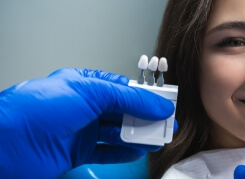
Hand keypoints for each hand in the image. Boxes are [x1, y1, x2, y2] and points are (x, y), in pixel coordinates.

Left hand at [0, 68, 174, 177]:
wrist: (8, 144)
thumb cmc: (38, 109)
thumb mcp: (90, 92)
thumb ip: (128, 98)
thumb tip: (157, 104)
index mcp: (84, 84)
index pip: (122, 87)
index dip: (145, 95)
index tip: (165, 102)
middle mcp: (83, 106)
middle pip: (122, 111)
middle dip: (146, 117)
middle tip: (167, 123)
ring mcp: (80, 130)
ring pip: (117, 132)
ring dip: (139, 135)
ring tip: (159, 138)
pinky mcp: (77, 153)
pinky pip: (107, 152)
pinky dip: (125, 152)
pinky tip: (139, 151)